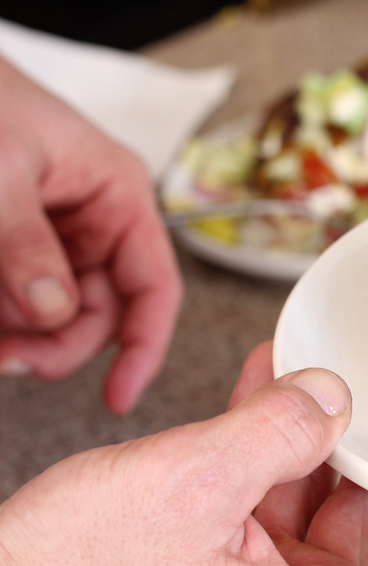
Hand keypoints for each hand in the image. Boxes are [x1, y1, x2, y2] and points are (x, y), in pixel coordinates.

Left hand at [0, 56, 181, 411]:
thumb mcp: (0, 170)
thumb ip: (25, 245)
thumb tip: (52, 313)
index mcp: (118, 194)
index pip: (155, 285)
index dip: (145, 345)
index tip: (119, 395)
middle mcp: (96, 219)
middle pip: (101, 311)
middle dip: (56, 342)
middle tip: (7, 359)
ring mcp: (56, 234)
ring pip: (55, 312)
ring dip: (20, 331)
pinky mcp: (17, 243)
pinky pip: (19, 296)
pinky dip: (2, 314)